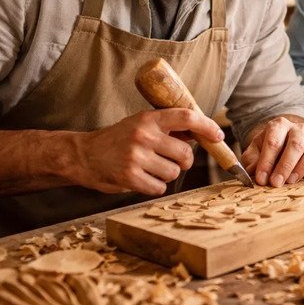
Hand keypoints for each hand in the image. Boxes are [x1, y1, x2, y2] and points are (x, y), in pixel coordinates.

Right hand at [74, 108, 222, 195]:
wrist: (84, 155)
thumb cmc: (119, 139)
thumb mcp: (143, 124)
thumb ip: (170, 127)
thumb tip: (204, 132)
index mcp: (149, 119)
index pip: (187, 117)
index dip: (207, 126)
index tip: (218, 135)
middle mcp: (144, 136)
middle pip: (185, 153)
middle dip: (183, 160)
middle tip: (170, 158)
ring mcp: (136, 157)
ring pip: (173, 172)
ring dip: (167, 174)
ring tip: (150, 167)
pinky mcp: (129, 177)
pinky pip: (159, 187)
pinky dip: (155, 186)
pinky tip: (142, 177)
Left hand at [241, 117, 303, 186]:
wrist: (281, 147)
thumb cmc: (266, 151)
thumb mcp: (254, 154)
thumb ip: (252, 162)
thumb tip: (254, 173)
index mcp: (278, 126)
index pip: (273, 141)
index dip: (266, 161)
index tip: (261, 179)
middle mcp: (297, 129)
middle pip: (295, 144)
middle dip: (285, 165)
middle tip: (276, 183)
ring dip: (303, 166)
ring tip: (291, 181)